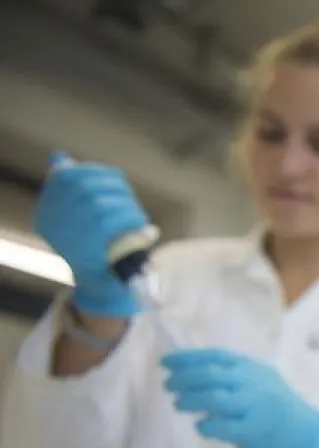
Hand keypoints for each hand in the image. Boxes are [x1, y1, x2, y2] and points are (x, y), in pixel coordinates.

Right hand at [33, 151, 149, 316]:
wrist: (102, 289)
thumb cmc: (97, 250)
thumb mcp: (84, 219)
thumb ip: (75, 190)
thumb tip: (60, 158)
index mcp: (47, 210)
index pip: (67, 176)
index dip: (95, 172)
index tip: (117, 178)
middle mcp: (50, 222)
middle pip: (86, 189)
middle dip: (117, 191)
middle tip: (132, 203)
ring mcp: (65, 236)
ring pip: (100, 205)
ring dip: (127, 207)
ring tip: (138, 218)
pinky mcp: (84, 250)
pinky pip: (110, 224)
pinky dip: (131, 222)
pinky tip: (143, 229)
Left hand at [161, 348, 318, 447]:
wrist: (306, 433)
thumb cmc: (279, 407)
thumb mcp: (261, 381)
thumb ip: (234, 376)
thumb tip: (193, 373)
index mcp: (254, 369)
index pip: (216, 357)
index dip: (188, 358)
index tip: (166, 362)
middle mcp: (254, 383)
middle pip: (210, 375)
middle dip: (183, 379)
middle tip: (168, 385)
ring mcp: (254, 406)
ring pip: (213, 398)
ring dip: (190, 400)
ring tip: (179, 404)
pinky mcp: (253, 430)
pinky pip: (221, 426)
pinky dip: (205, 426)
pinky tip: (201, 426)